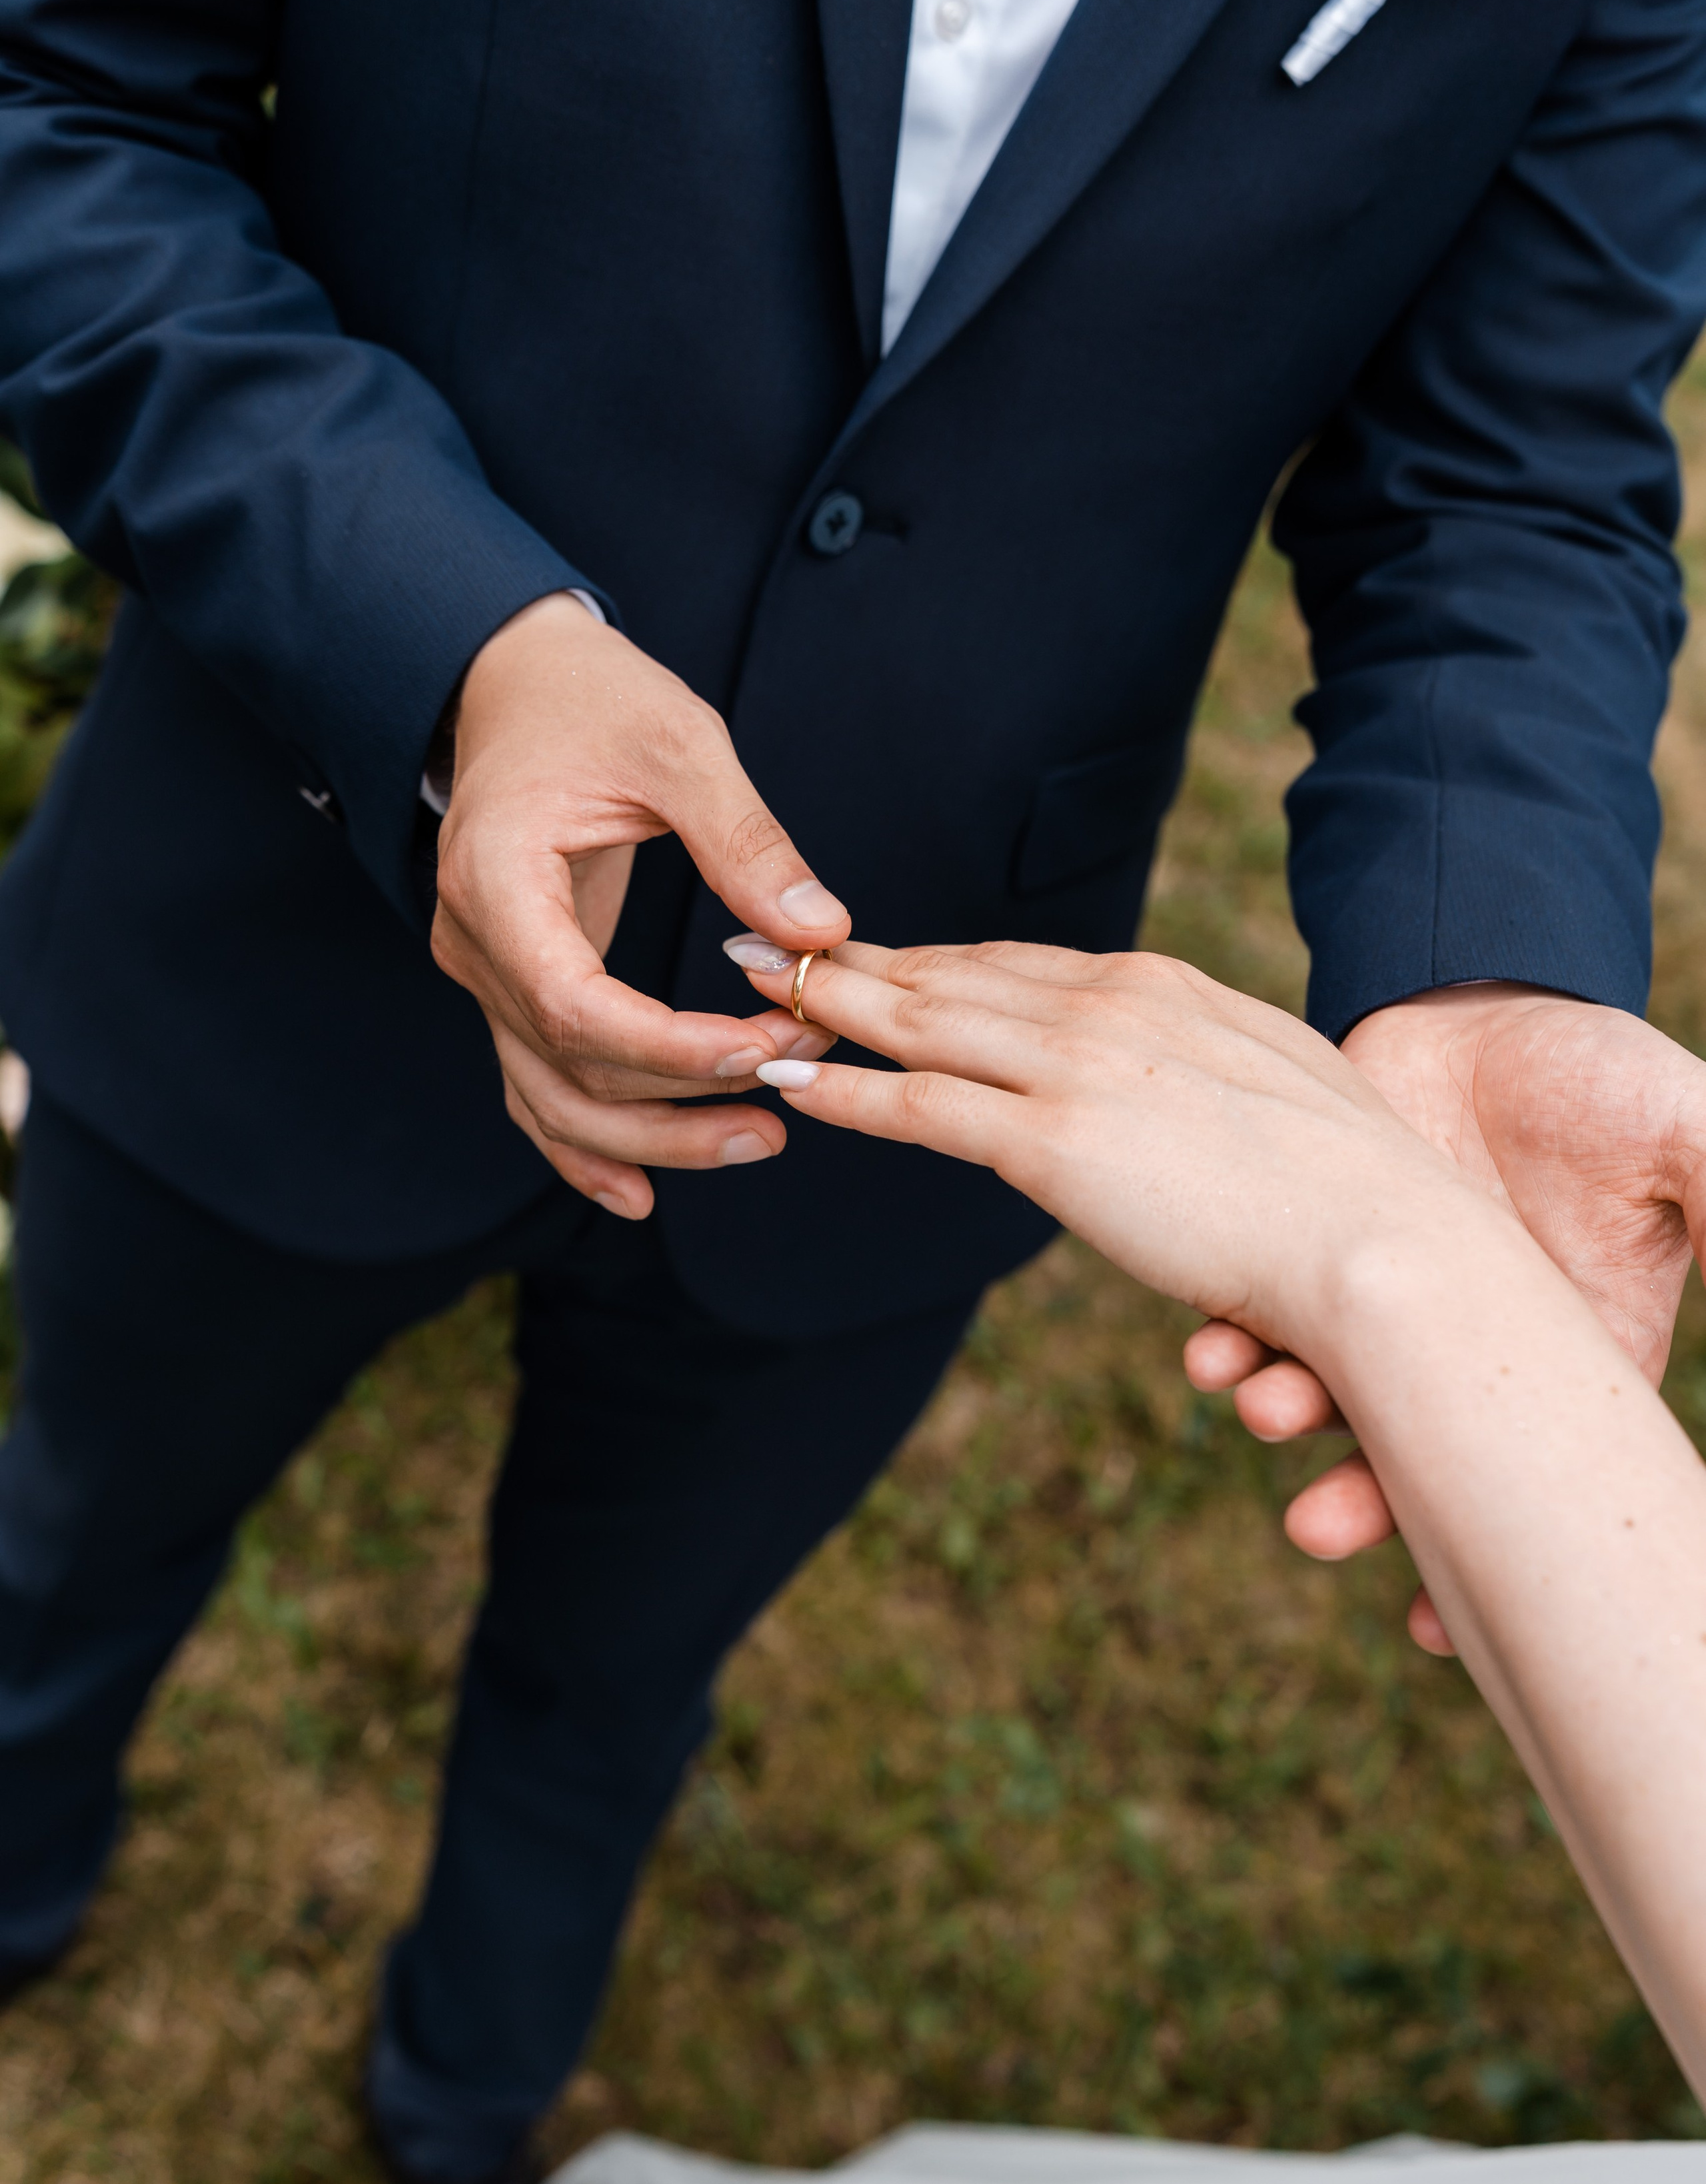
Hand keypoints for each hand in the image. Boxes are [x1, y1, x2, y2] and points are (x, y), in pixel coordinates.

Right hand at [430, 594, 849, 1218]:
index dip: (672, 1048)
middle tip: (798, 1081)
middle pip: (569, 1069)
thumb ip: (746, 840)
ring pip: (551, 1098)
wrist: (513, 679)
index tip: (767, 1047)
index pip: (576, 1005)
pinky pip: (538, 1086)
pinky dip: (588, 1145)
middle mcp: (474, 943)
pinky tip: (645, 1192)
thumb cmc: (590, 696)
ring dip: (650, 1139)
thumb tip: (823, 933)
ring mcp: (484, 972)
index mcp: (497, 881)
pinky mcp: (514, 984)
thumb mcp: (677, 743)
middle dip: (686, 1096)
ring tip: (758, 1141)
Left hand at [730, 937, 1476, 1348]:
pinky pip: (922, 1107)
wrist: (1386, 1243)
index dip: (936, 958)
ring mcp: (1078, 1068)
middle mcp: (1111, 1007)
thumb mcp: (1276, 1098)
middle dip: (855, 959)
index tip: (877, 951)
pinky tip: (792, 1086)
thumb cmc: (1351, 1194)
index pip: (1019, 964)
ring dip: (828, 1007)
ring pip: (922, 1023)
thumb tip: (1183, 1106)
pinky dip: (848, 1093)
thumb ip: (1213, 1078)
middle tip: (771, 940)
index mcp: (1165, 990)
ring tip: (755, 991)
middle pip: (953, 975)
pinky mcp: (1055, 1142)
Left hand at [1188, 984, 1705, 1647]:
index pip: (1536, 1478)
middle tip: (1312, 1527)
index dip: (1493, 1556)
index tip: (1429, 1633)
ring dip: (1293, 1410)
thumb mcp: (1684, 1130)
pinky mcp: (1311, 1249)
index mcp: (1569, 1349)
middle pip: (1416, 1457)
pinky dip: (1239, 1335)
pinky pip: (1269, 1312)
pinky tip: (1213, 1349)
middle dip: (1364, 1501)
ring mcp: (1385, 1304)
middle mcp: (1471, 1346)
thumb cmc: (1596, 1072)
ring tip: (1259, 1405)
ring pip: (1333, 1392)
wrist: (1478, 999)